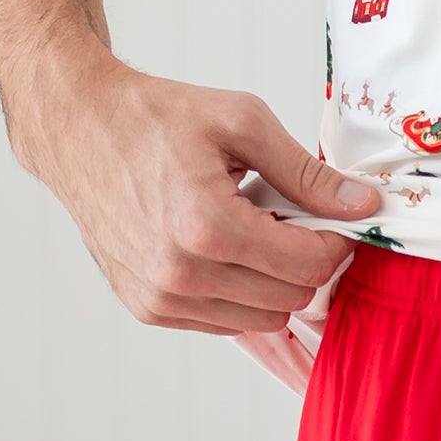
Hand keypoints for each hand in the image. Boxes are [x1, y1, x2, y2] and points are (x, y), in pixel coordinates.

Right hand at [17, 50, 383, 336]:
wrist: (76, 127)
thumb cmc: (153, 117)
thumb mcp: (240, 122)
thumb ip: (307, 172)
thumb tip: (364, 204)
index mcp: (207, 226)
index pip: (308, 264)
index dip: (333, 242)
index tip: (332, 218)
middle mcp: (181, 274)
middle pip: (290, 298)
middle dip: (303, 261)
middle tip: (288, 218)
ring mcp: (161, 298)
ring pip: (262, 319)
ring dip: (271, 281)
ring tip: (248, 230)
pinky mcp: (148, 309)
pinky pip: (223, 323)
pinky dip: (237, 293)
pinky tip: (219, 249)